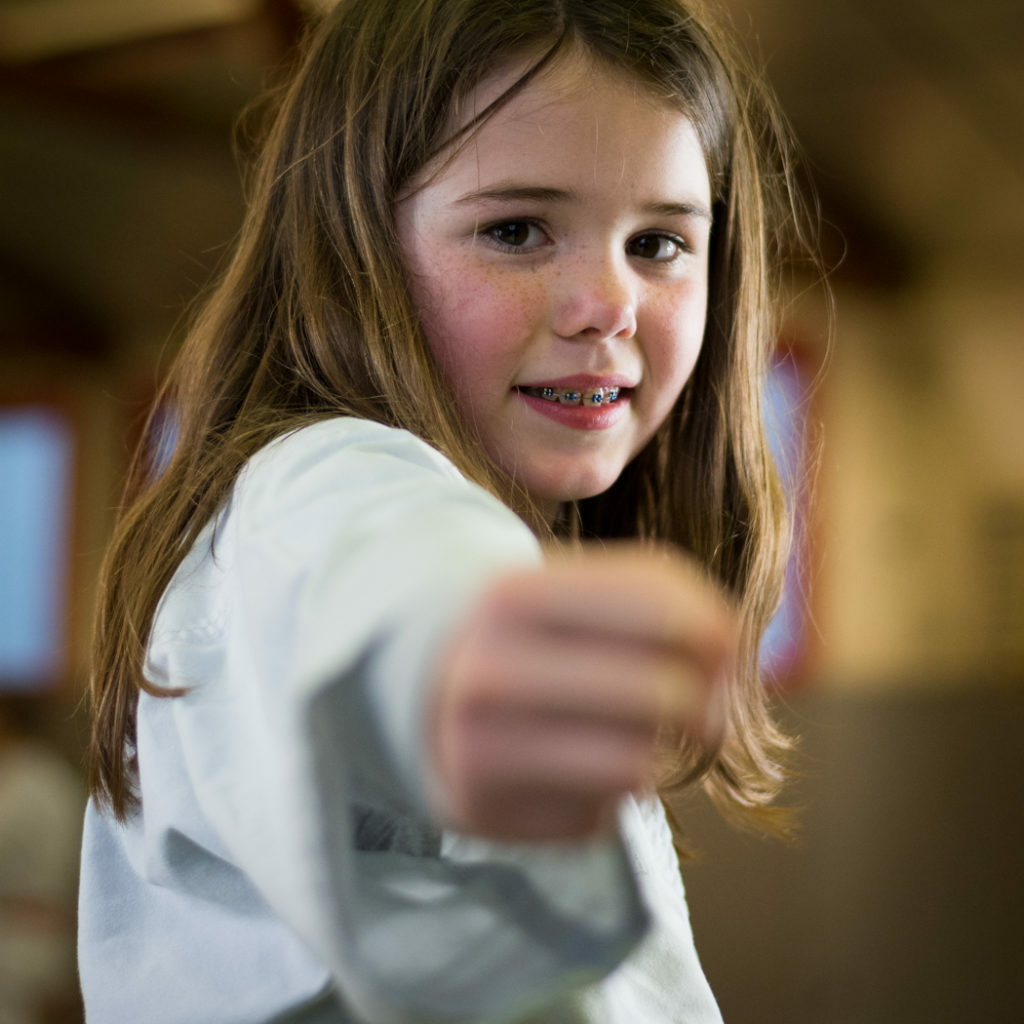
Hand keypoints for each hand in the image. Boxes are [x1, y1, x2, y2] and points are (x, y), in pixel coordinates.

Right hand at [428, 545, 736, 841]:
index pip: (662, 613)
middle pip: (661, 697)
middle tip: (697, 703)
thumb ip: (664, 596)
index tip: (723, 645)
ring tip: (634, 730)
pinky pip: (602, 812)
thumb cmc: (534, 636)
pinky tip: (578, 765)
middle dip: (702, 702)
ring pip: (638, 762)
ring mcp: (478, 749)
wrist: (426, 692)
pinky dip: (610, 791)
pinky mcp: (488, 812)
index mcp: (510, 596)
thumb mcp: (577, 588)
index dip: (718, 633)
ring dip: (655, 749)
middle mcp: (486, 672)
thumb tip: (730, 646)